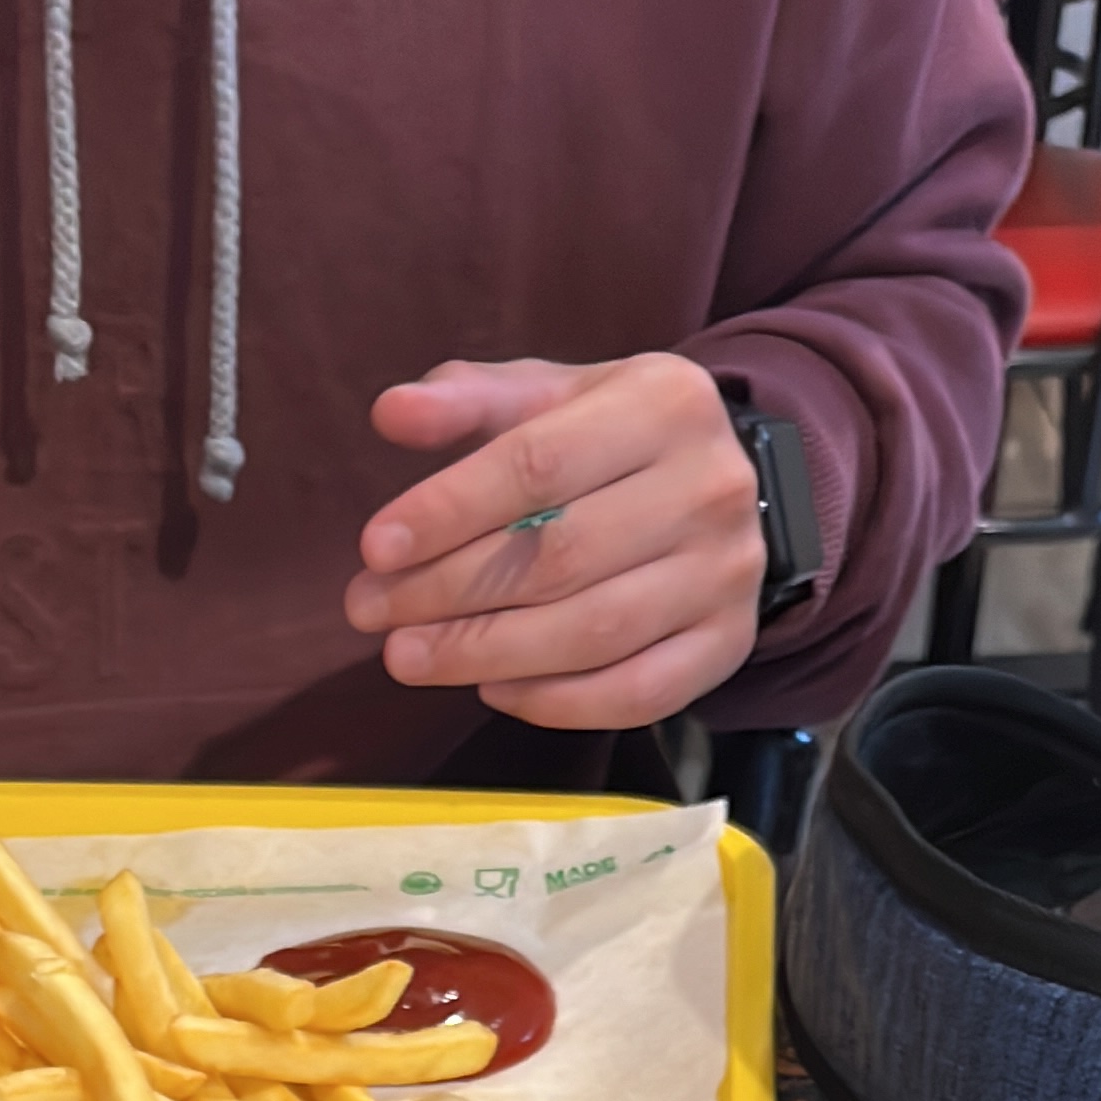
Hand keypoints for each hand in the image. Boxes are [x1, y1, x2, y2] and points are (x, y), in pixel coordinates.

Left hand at [344, 353, 770, 728]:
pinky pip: (632, 693)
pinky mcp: (728, 644)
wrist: (721, 487)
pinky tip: (490, 689)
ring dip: (484, 655)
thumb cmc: (610, 443)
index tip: (375, 548)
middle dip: (448, 592)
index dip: (447, 512)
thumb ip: (471, 400)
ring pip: (591, 633)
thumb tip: (392, 412)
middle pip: (558, 557)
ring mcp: (726, 574)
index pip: (537, 465)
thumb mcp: (551, 398)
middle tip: (371, 610)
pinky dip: (552, 702)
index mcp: (664, 403)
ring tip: (408, 656)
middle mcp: (708, 487)